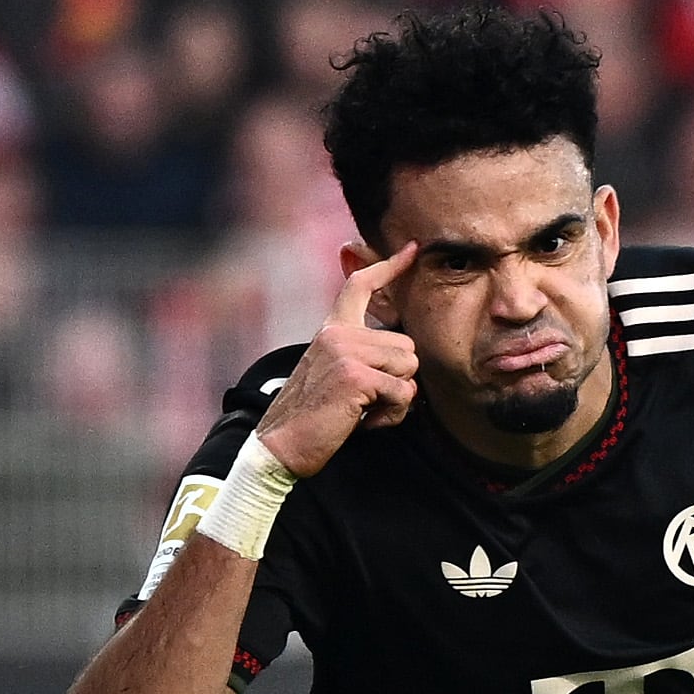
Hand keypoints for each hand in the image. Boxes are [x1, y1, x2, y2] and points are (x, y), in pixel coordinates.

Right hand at [252, 244, 417, 477]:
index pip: (361, 285)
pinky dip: (392, 413)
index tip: (411, 249)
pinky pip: (403, 392)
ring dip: (396, 397)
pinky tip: (364, 421)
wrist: (281, 443)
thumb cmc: (313, 416)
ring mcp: (346, 351)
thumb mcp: (334, 372)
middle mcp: (339, 333)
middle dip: (397, 378)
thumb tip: (408, 357)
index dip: (390, 267)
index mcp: (332, 329)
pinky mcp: (356, 375)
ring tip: (363, 410)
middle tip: (365, 400)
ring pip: (409, 367)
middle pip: (406, 344)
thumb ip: (363, 355)